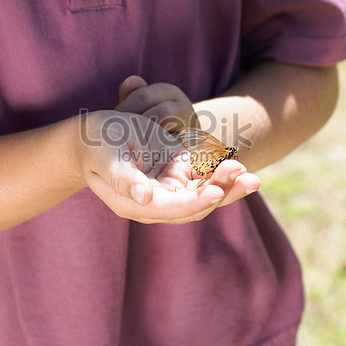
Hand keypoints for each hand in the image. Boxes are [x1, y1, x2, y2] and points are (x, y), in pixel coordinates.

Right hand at [76, 77, 258, 223]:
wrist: (94, 136)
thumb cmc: (96, 144)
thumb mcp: (105, 157)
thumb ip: (123, 178)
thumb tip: (143, 198)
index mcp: (136, 203)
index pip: (172, 209)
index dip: (195, 202)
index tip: (216, 192)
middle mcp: (157, 201)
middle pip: (196, 206)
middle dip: (222, 193)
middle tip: (245, 176)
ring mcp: (169, 188)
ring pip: (205, 194)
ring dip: (229, 187)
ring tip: (252, 176)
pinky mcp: (178, 172)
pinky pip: (205, 178)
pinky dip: (223, 174)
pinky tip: (242, 168)